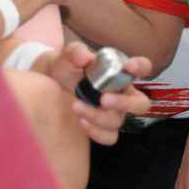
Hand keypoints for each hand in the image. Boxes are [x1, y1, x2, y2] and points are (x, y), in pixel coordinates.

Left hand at [34, 41, 152, 144]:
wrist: (46, 89)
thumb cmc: (63, 69)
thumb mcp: (66, 56)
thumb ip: (76, 52)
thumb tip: (87, 58)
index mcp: (118, 72)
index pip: (142, 68)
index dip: (141, 67)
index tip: (129, 66)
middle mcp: (121, 93)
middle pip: (140, 104)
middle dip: (125, 103)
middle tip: (104, 99)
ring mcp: (113, 113)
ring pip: (118, 121)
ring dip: (97, 116)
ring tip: (76, 106)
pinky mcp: (102, 129)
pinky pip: (109, 137)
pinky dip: (96, 132)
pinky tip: (80, 121)